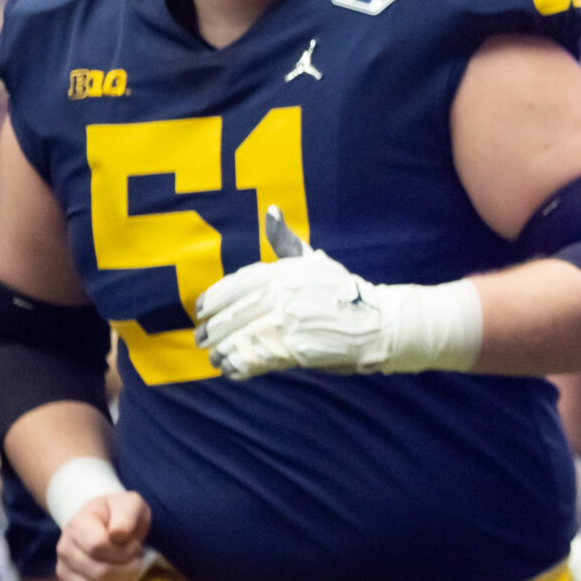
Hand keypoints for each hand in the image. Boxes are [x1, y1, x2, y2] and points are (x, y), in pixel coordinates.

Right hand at [59, 489, 150, 580]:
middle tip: (137, 562)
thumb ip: (126, 514)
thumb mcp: (129, 504)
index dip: (124, 550)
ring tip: (130, 575)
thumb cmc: (120, 515)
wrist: (106, 525)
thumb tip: (118, 534)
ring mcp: (65, 574)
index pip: (98, 547)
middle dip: (128, 570)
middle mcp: (64, 551)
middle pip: (99, 573)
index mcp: (77, 526)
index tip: (134, 544)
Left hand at [195, 207, 477, 376]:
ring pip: (240, 338)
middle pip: (234, 314)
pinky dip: (240, 366)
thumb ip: (288, 241)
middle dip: (214, 329)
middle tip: (202, 339)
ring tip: (217, 358)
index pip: (237, 284)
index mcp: (285, 272)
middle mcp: (283, 294)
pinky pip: (255, 358)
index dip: (214, 298)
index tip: (201, 309)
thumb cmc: (345, 292)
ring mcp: (287, 322)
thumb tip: (270, 210)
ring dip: (223, 351)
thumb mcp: (315, 261)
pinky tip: (233, 369)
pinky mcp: (294, 348)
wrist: (379, 322)